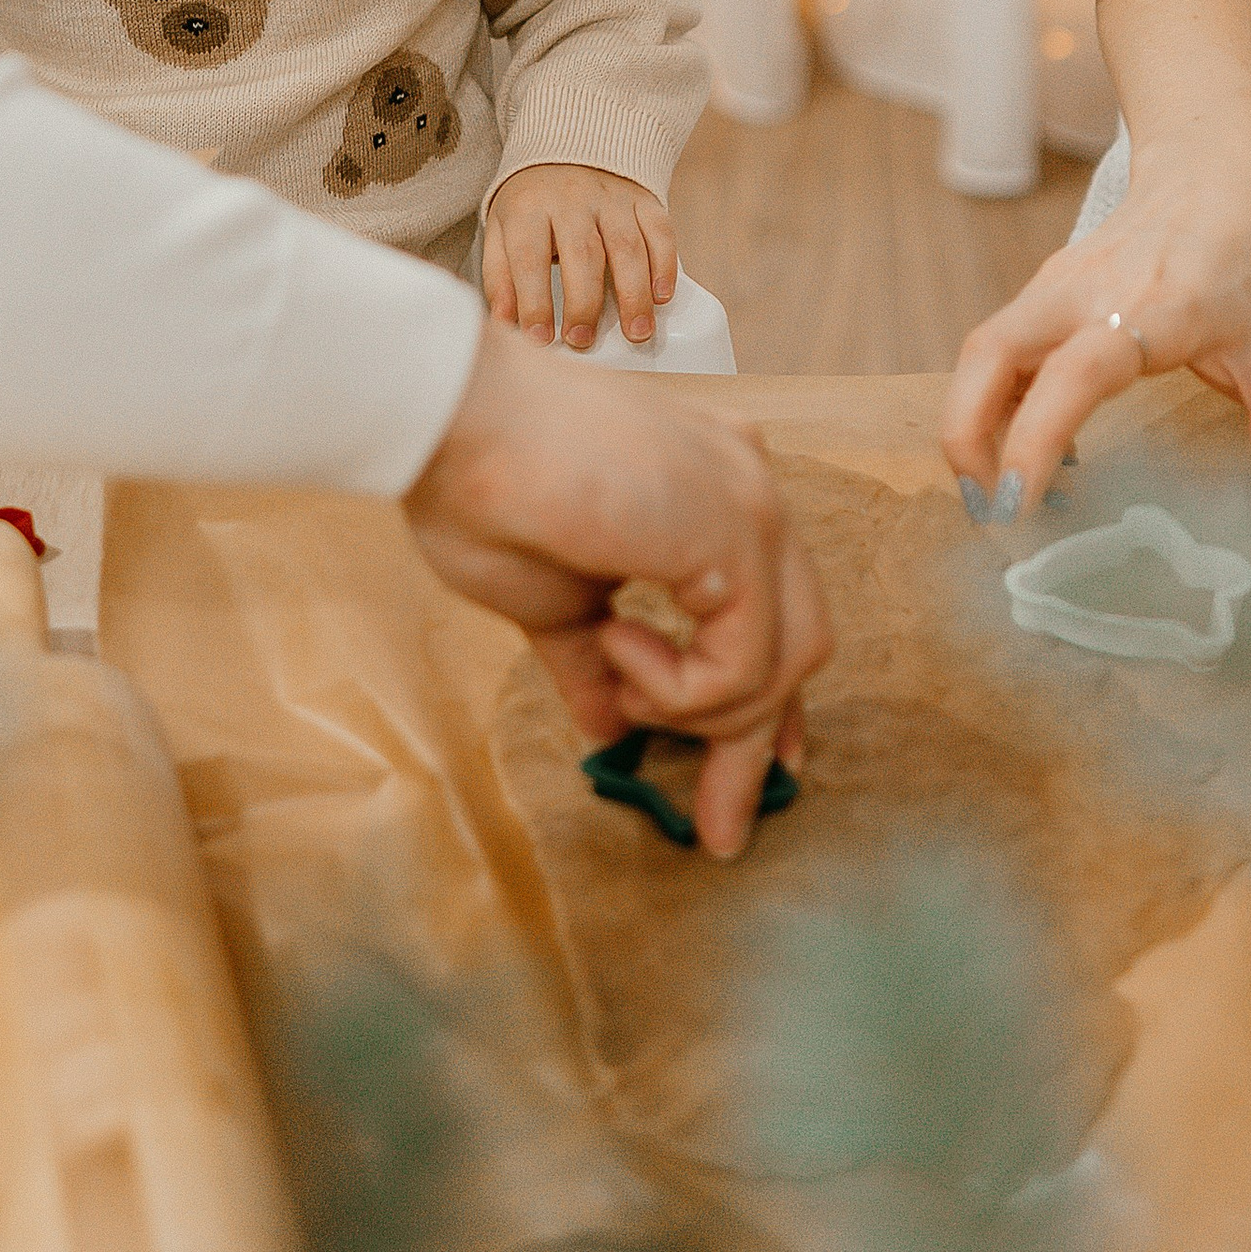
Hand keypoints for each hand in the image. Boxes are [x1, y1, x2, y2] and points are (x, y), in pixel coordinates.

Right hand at [403, 322, 830, 855]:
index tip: (758, 774)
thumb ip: (595, 664)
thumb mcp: (551, 602)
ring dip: (704, 711)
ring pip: (786, 661)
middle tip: (720, 828)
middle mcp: (748, 490)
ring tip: (620, 682)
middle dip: (755, 744)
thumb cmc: (482, 491)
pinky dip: (682, 687)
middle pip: (798, 644)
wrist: (452, 423)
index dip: (771, 702)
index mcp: (710, 496)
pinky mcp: (736, 531)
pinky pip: (746, 663)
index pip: (774, 613)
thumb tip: (613, 732)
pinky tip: (615, 643)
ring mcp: (750, 504)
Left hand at [483, 164, 676, 350]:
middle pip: (582, 255)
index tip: (539, 339)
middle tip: (583, 340)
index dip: (535, 302)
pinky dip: (664, 265)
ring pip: (627, 247)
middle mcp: (572, 200)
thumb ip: (500, 277)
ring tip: (636, 333)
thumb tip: (503, 324)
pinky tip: (662, 296)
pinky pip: (660, 231)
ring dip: (634, 294)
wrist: (569, 142)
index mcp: (529, 208)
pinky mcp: (643, 199)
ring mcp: (612, 198)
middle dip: (584, 304)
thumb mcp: (502, 229)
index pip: (530, 259)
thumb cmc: (531, 201)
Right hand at [942, 0, 1250, 545]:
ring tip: (1004, 496)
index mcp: (1152, 307)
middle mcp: (1086, 290)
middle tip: (992, 517)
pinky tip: (1032, 444)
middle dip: (967, 437)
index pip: (1073, 373)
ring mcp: (1056, 283)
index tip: (1020, 505)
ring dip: (973, 421)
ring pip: (981, 352)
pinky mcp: (1045, 286)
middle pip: (988, 356)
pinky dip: (993, 398)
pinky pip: (998, 345)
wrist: (1221, 159)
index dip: (1036, 438)